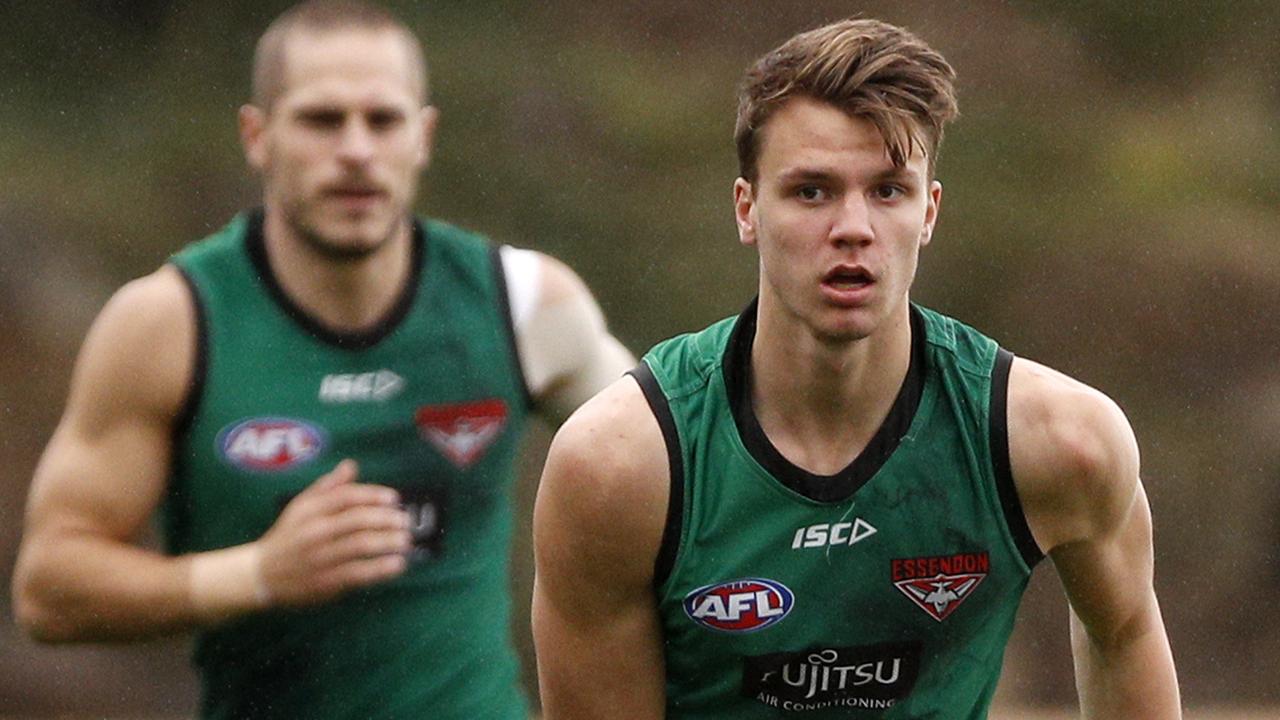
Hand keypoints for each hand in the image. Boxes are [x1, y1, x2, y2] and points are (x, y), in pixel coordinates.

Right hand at [256, 459, 410, 605]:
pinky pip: (358, 573)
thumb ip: (328, 486)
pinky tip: (397, 564)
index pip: (346, 497)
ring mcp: (320, 557)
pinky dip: (381, 568)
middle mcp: (315, 531)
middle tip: (406, 521)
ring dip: (388, 542)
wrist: (260, 575)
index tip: (394, 498)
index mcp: (310, 510)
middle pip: (357, 520)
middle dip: (386, 519)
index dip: (373, 495)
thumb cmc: (287, 536)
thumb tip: (351, 465)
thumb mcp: (301, 507)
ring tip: (406, 541)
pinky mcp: (325, 581)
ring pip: (360, 545)